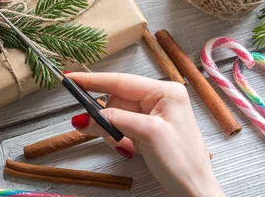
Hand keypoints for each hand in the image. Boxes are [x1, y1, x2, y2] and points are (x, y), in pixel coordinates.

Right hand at [67, 73, 223, 196]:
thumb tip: (86, 117)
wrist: (194, 191)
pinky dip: (121, 138)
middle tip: (95, 128)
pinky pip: (123, 127)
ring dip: (114, 131)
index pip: (121, 81)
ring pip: (117, 115)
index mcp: (165, 92)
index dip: (93, 80)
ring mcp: (155, 114)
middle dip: (106, 117)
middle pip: (116, 99)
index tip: (71, 78)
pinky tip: (132, 149)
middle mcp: (160, 99)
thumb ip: (115, 120)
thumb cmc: (182, 163)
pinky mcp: (150, 129)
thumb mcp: (147, 134)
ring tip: (128, 147)